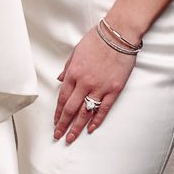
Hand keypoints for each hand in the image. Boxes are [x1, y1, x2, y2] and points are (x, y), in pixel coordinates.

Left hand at [53, 27, 137, 142]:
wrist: (118, 34)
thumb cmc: (97, 39)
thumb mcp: (76, 52)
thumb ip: (67, 68)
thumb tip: (60, 80)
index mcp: (73, 73)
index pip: (62, 98)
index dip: (58, 113)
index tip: (55, 122)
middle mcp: (84, 83)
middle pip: (71, 109)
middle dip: (63, 125)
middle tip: (58, 136)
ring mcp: (99, 87)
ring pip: (85, 112)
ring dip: (77, 127)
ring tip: (71, 138)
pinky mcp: (114, 89)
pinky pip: (103, 108)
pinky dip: (97, 120)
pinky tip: (91, 129)